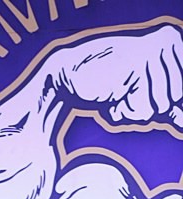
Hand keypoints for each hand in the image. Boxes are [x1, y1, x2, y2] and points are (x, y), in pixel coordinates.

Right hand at [56, 25, 182, 127]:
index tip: (137, 88)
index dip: (158, 101)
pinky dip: (125, 110)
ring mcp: (155, 52)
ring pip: (159, 108)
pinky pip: (143, 110)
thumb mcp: (144, 92)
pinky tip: (113, 93)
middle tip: (126, 90)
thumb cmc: (107, 81)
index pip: (180, 94)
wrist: (72, 73)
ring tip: (118, 91)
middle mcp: (169, 43)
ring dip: (133, 109)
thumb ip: (167, 104)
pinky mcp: (138, 67)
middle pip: (171, 101)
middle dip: (146, 106)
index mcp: (174, 43)